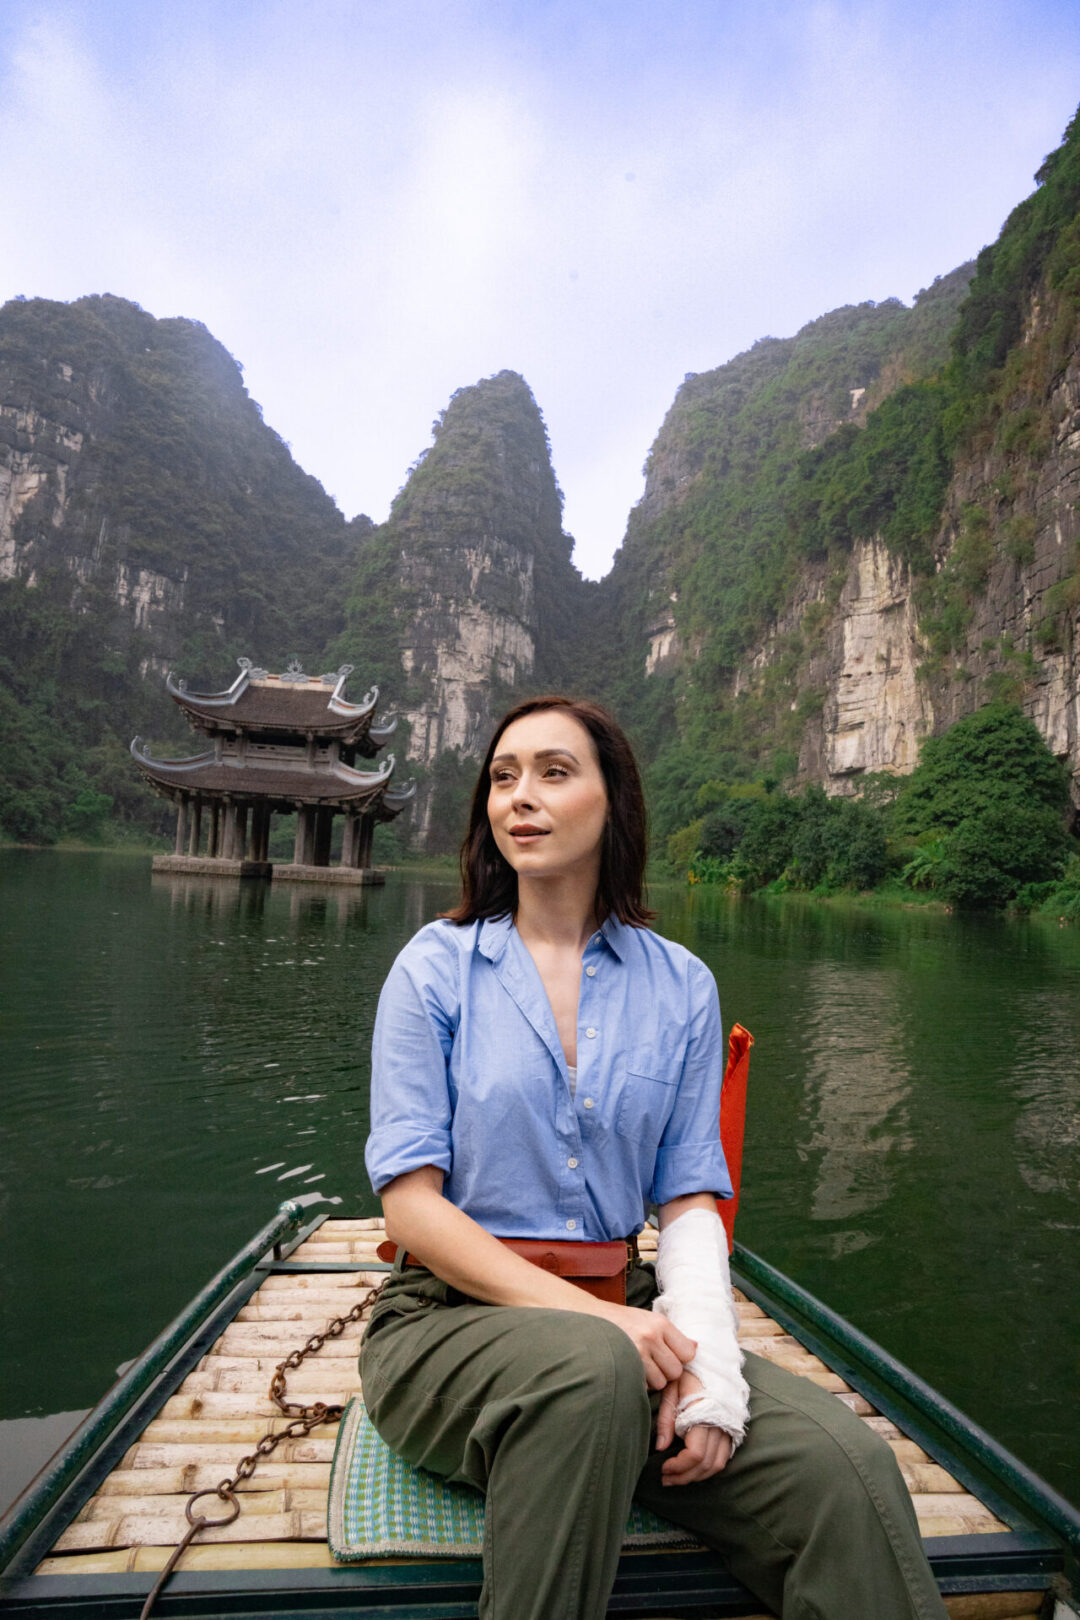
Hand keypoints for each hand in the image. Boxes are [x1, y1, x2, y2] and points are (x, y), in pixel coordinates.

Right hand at [597, 1303, 696, 1389]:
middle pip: (676, 1370)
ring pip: (661, 1382)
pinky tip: (631, 1371)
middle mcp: (650, 1336)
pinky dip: (640, 1384)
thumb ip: (671, 1334)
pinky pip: (644, 1387)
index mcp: (660, 1323)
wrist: (588, 1318)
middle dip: (667, 1372)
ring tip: (640, 1366)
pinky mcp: (624, 1366)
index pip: (688, 1352)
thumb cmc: (621, 1321)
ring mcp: (636, 1352)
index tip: (670, 1355)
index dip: (681, 1358)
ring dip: (653, 1380)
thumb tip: (695, 1348)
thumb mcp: (648, 1319)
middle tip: (653, 1363)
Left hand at [656, 1370, 733, 1484]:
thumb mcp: (671, 1389)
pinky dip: (709, 1468)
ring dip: (697, 1476)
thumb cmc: (687, 1373)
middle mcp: (720, 1423)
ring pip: (717, 1465)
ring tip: (677, 1477)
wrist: (710, 1359)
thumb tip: (660, 1448)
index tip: (663, 1468)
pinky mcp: (731, 1429)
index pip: (696, 1453)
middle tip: (666, 1478)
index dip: (679, 1467)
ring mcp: (728, 1427)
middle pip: (706, 1464)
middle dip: (685, 1476)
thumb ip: (666, 1419)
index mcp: (704, 1412)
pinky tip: (693, 1468)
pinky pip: (724, 1457)